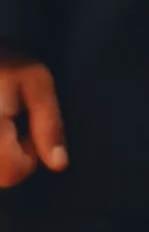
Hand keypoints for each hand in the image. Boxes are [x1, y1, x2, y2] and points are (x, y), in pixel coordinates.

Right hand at [0, 58, 64, 188]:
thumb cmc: (2, 58)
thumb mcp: (34, 80)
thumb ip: (49, 123)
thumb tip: (59, 164)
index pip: (12, 173)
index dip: (29, 155)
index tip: (26, 126)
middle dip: (9, 156)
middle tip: (10, 120)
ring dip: (0, 153)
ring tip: (0, 119)